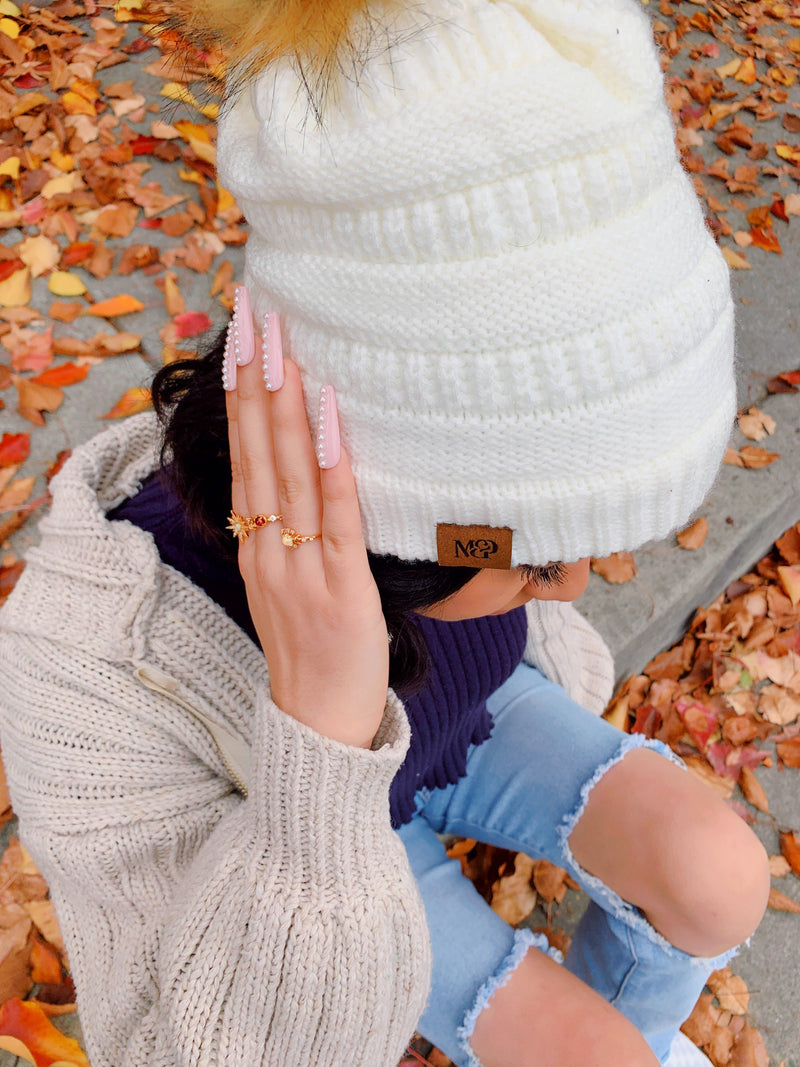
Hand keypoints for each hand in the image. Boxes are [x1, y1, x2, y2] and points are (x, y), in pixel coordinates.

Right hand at [224, 287, 389, 748]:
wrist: (319, 724)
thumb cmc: (313, 650)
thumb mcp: (288, 585)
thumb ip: (291, 534)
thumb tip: (310, 478)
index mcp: (256, 544)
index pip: (245, 456)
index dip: (241, 396)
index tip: (242, 340)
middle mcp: (267, 546)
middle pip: (257, 451)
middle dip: (255, 379)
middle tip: (255, 315)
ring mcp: (299, 565)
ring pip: (287, 473)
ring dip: (283, 406)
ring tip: (282, 348)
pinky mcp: (340, 586)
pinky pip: (335, 515)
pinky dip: (330, 464)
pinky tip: (327, 419)